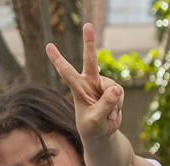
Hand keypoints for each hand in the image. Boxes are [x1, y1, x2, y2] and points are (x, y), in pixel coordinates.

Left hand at [47, 23, 122, 142]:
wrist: (101, 135)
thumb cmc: (92, 129)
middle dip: (89, 42)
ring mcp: (102, 85)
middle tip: (87, 25)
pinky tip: (112, 113)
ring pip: (113, 88)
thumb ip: (105, 105)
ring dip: (112, 104)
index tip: (49, 46)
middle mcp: (89, 83)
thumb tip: (116, 89)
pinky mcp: (113, 90)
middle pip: (90, 59)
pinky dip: (118, 105)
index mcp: (78, 89)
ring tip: (106, 115)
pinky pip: (120, 94)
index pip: (66, 72)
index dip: (58, 59)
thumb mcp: (95, 121)